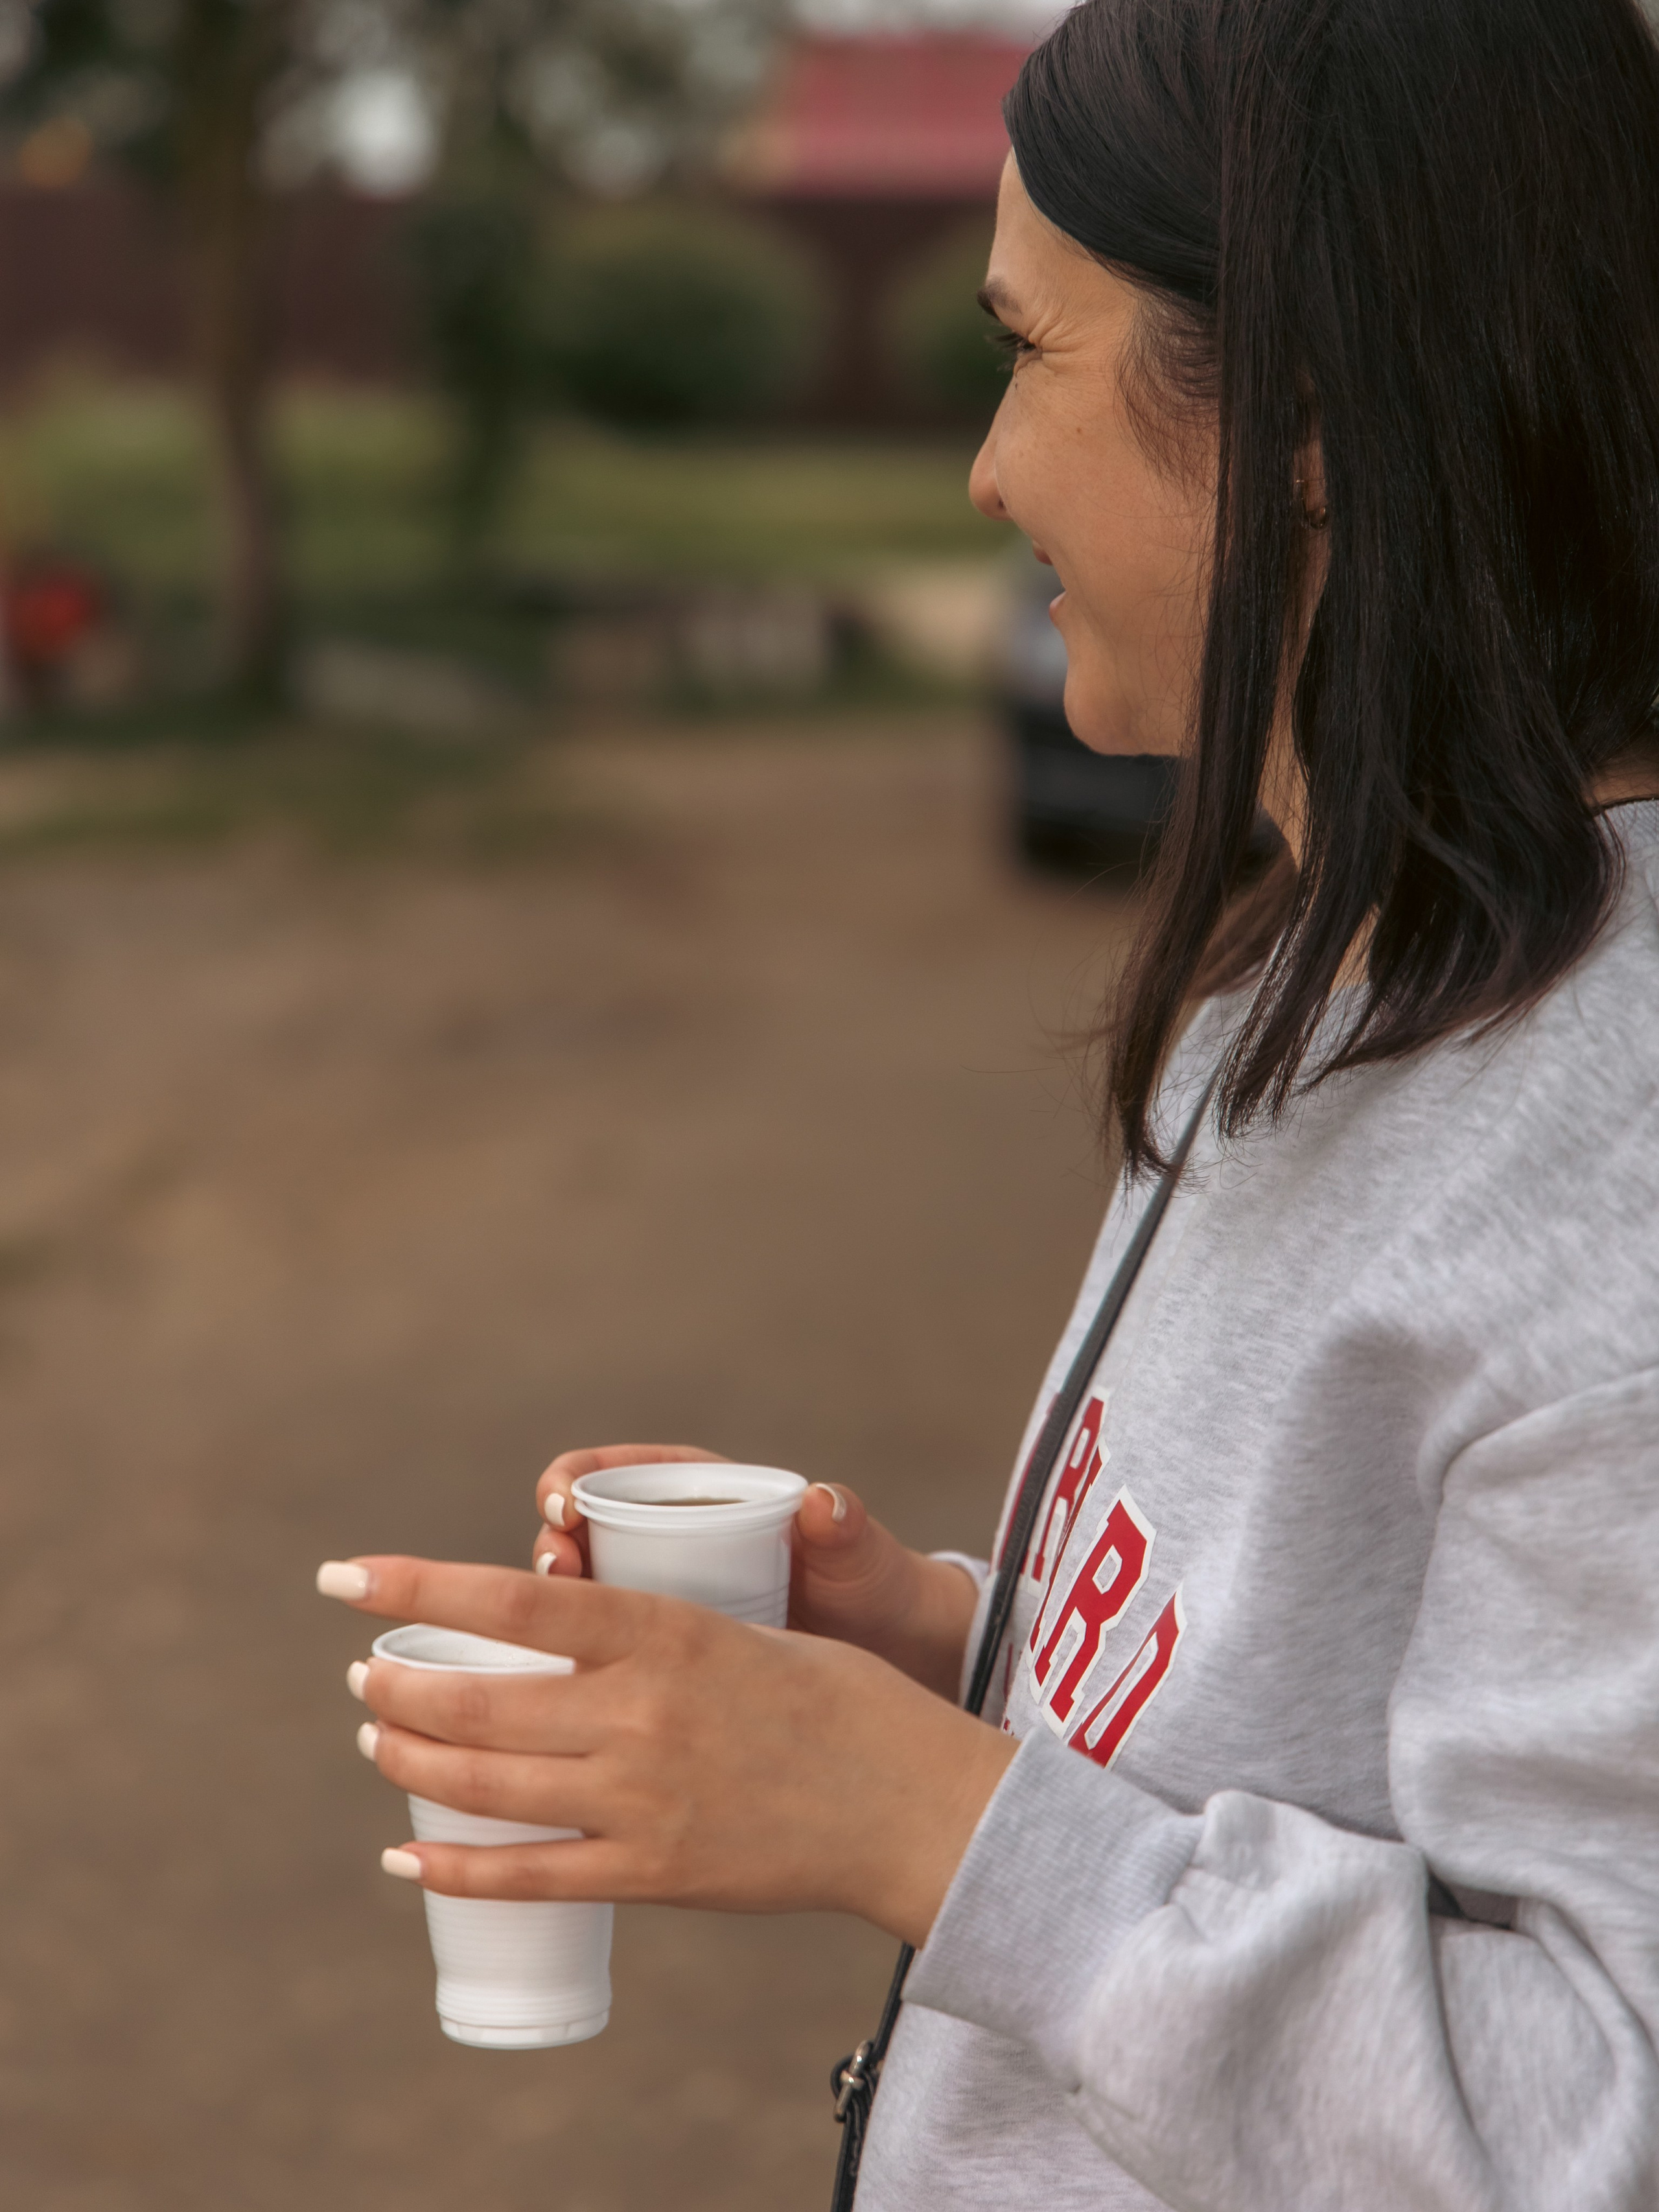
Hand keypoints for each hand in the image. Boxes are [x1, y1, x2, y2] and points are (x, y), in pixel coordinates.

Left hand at [322, 1555, 1015, 1945]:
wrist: (915, 1806)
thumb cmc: (843, 1699)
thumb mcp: (745, 1631)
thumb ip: (655, 1637)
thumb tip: (574, 1623)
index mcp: (665, 1634)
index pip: (512, 1600)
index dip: (416, 1584)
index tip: (344, 1578)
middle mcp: (640, 1714)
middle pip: (478, 1698)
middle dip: (397, 1684)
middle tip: (362, 1672)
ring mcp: (640, 1802)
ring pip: (485, 1784)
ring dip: (412, 1759)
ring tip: (376, 1738)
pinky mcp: (652, 1874)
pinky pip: (529, 1877)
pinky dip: (454, 1867)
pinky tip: (407, 1856)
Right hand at [532, 1447, 979, 1699]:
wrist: (896, 1664)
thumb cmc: (872, 1590)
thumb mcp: (859, 1560)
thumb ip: (845, 1528)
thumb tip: (824, 1500)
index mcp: (700, 1500)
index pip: (613, 1475)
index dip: (573, 1482)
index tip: (565, 1505)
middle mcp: (666, 1549)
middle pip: (578, 1540)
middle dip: (550, 1551)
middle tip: (555, 1573)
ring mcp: (658, 1613)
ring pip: (577, 1611)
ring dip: (549, 1620)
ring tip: (549, 1639)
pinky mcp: (659, 1673)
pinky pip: (601, 1670)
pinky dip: (575, 1682)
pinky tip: (563, 1708)